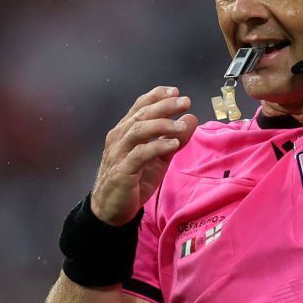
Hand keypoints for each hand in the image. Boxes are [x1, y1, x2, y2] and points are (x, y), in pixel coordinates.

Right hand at [90, 87, 198, 225]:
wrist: (111, 210)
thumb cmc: (134, 181)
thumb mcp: (159, 158)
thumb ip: (173, 139)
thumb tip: (191, 118)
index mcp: (125, 131)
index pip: (139, 107)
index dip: (156, 96)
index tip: (175, 91)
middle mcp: (119, 138)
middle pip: (141, 115)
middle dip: (164, 106)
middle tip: (184, 102)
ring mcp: (119, 153)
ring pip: (139, 131)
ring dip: (162, 125)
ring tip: (181, 125)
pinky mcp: (122, 171)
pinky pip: (140, 154)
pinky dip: (157, 146)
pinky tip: (173, 144)